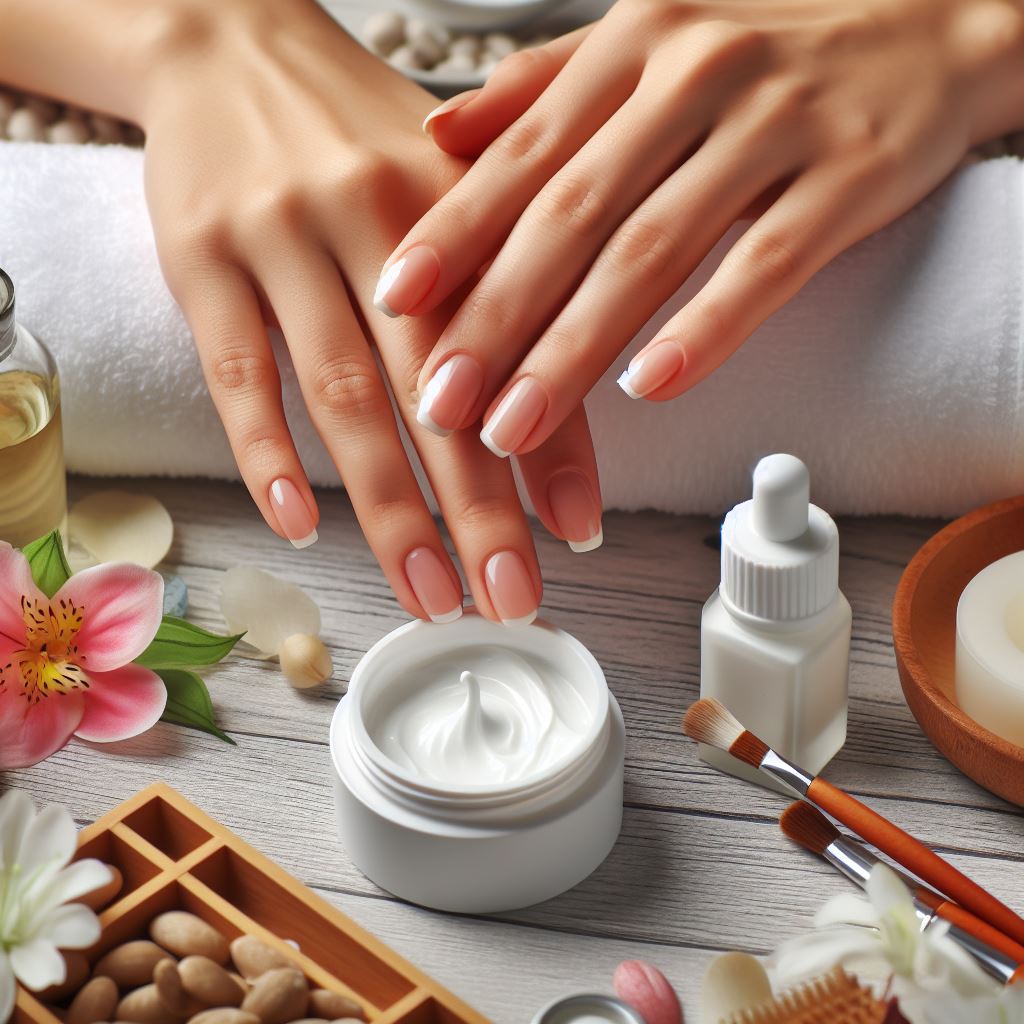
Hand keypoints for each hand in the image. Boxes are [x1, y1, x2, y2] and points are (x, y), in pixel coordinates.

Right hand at [137, 0, 603, 623]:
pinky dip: (269, 457)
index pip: (518, 341)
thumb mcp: (450, 189)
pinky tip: (300, 526)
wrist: (230, 43)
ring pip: (343, 395)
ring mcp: (280, 238)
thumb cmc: (361, 134)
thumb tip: (555, 426)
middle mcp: (374, 216)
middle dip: (479, 508)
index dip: (551, 445)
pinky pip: (238, 374)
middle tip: (510, 598)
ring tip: (426, 592)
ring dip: (388, 510)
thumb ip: (509, 292)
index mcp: (457, 199)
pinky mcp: (199, 258)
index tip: (576, 537)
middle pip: (436, 387)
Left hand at [376, 0, 1023, 456]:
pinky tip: (650, 386)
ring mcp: (773, 126)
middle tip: (440, 400)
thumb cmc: (769, 48)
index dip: (452, 233)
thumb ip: (542, 89)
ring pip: (652, 251)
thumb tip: (439, 133)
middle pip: (572, 215)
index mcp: (631, 46)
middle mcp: (692, 75)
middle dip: (495, 318)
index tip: (395, 302)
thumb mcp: (648, 39)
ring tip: (514, 425)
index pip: (522, 153)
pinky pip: (765, 265)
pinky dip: (704, 329)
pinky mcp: (846, 179)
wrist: (933, 22)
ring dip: (575, 349)